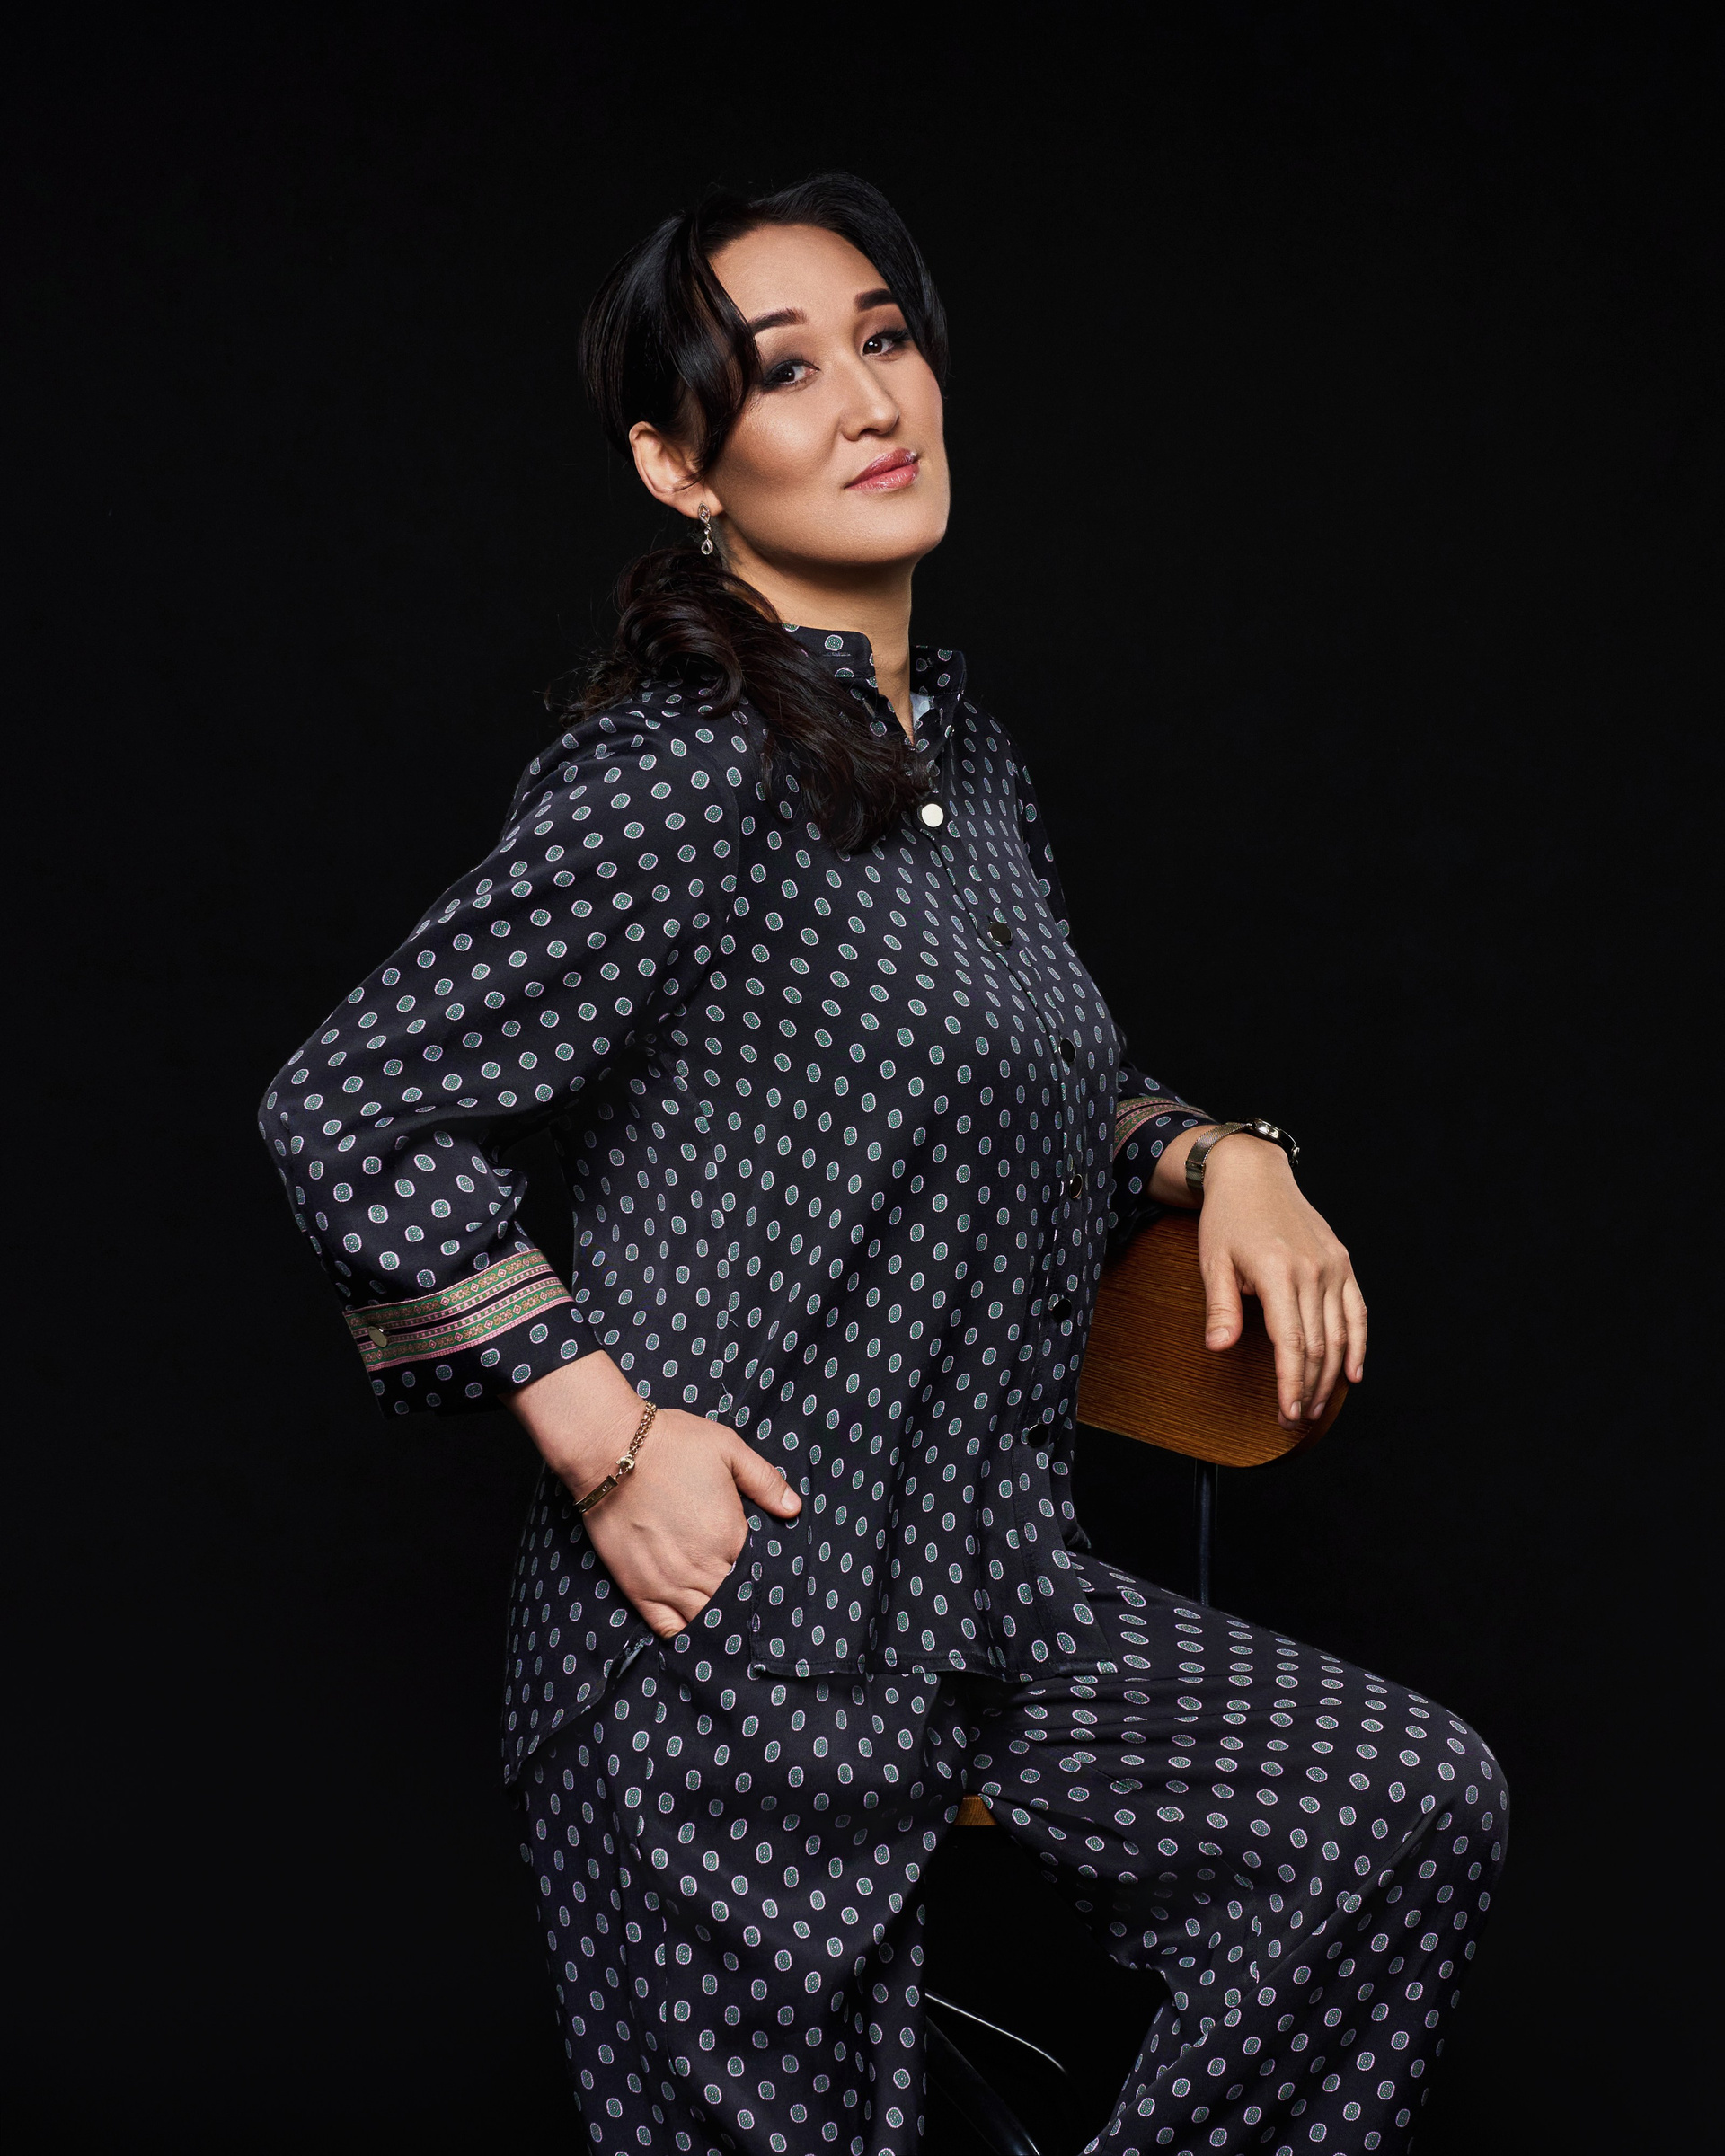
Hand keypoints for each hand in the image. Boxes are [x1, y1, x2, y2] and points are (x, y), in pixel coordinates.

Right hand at [505, 1351, 801, 1634]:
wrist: (609, 1451)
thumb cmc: (672, 1445)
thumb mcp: (729, 1449)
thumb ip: (766, 1481)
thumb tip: (794, 1509)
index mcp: (732, 1537)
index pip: (760, 1576)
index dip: (764, 1578)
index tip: (765, 1577)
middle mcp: (704, 1569)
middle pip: (735, 1604)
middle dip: (744, 1604)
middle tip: (749, 1604)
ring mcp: (670, 1584)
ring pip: (705, 1622)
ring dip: (718, 1622)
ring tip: (725, 1620)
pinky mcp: (639, 1590)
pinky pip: (668, 1630)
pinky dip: (684, 1635)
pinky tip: (693, 1631)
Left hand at [1157, 1131, 1367, 1427]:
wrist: (1254, 1174)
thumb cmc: (1227, 1218)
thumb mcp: (1213, 1260)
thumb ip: (1220, 1307)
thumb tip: (1219, 1348)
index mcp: (1278, 1272)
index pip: (1292, 1343)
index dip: (1291, 1384)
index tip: (1287, 1414)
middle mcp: (1312, 1271)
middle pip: (1319, 1345)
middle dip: (1310, 1389)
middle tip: (1297, 1420)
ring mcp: (1332, 1266)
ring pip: (1341, 1334)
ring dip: (1331, 1376)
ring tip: (1317, 1406)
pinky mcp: (1341, 1262)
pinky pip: (1356, 1311)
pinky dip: (1357, 1344)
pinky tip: (1352, 1373)